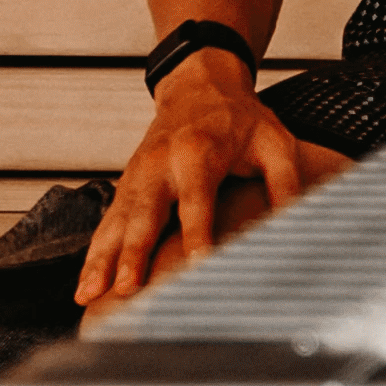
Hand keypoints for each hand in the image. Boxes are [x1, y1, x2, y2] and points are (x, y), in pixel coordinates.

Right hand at [79, 53, 346, 308]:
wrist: (200, 87)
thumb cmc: (241, 120)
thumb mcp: (275, 143)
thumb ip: (286, 183)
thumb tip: (298, 225)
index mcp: (199, 153)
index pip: (196, 201)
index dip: (196, 235)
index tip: (195, 266)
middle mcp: (159, 165)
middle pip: (144, 215)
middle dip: (133, 255)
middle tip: (126, 291)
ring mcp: (137, 176)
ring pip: (116, 223)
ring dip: (101, 261)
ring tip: (88, 297)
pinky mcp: (126, 186)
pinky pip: (107, 224)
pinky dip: (95, 254)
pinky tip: (87, 285)